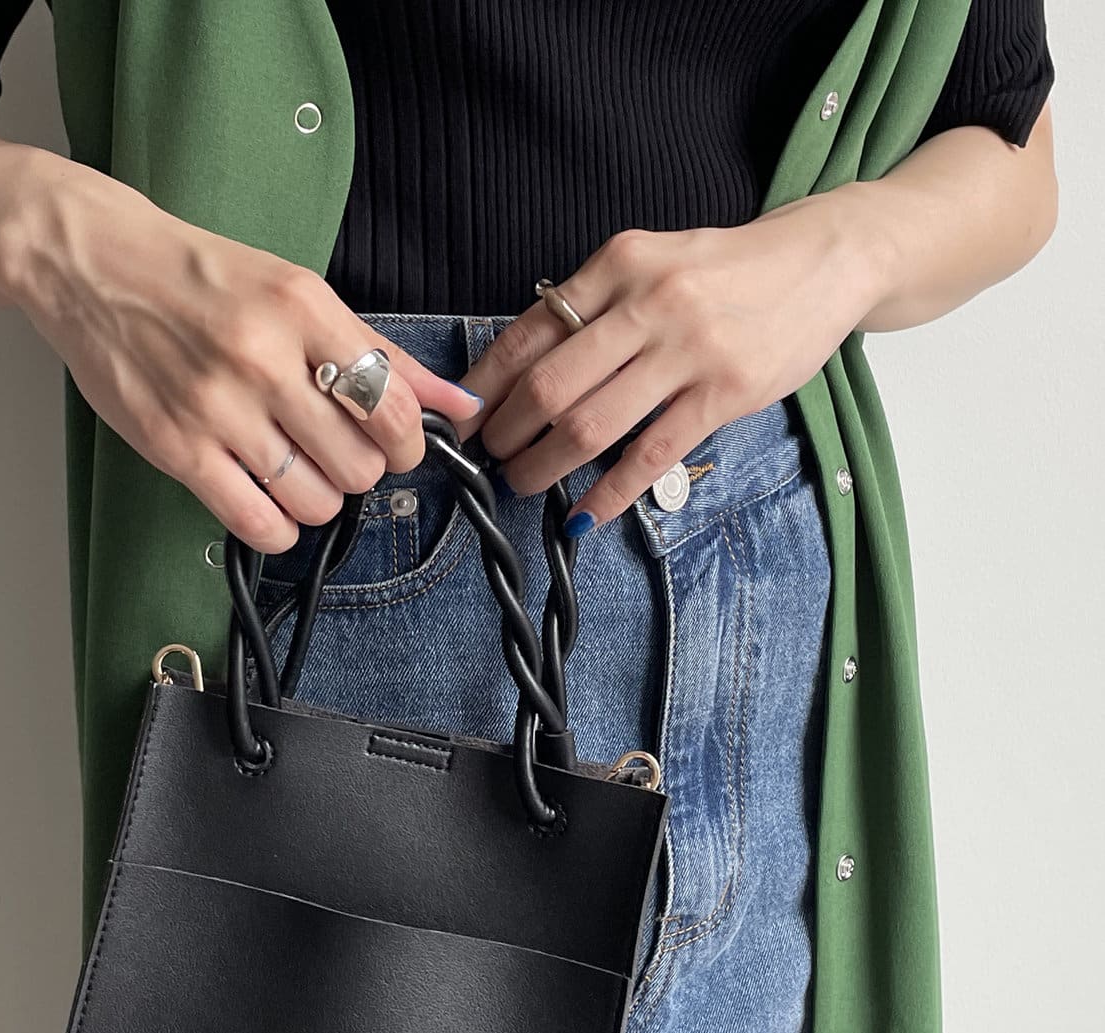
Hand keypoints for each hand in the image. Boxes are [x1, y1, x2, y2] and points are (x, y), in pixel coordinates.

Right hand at [2, 170, 482, 552]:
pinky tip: (271, 501)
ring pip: (317, 500)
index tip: (393, 444)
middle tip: (335, 453)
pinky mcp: (177, 448)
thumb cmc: (197, 277)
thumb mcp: (295, 291)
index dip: (407, 442)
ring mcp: (217, 408)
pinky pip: (260, 523)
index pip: (392, 405)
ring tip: (298, 472)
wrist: (94, 264)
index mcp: (302, 308)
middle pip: (360, 464)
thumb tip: (457, 404)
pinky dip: (280, 527)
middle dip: (360, 471)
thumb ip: (378, 351)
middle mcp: (263, 357)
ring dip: (320, 500)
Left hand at [456, 191, 886, 530]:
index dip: (487, 383)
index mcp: (620, 262)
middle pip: (549, 385)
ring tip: (523, 484)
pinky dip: (608, 494)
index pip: (530, 331)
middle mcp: (649, 302)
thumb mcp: (654, 260)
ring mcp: (688, 350)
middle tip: (488, 458)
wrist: (827, 259)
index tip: (464, 417)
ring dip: (544, 466)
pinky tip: (582, 516)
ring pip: (591, 425)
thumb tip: (527, 366)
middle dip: (506, 432)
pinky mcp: (725, 393)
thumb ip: (597, 304)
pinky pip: (650, 456)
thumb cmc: (729, 269)